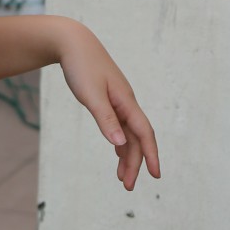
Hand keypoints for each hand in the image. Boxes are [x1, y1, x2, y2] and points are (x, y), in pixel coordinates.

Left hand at [57, 24, 159, 191]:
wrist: (74, 42)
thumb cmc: (81, 67)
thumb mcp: (91, 94)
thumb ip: (105, 118)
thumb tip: (120, 143)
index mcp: (126, 101)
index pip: (144, 133)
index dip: (151, 154)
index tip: (155, 175)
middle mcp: (126, 103)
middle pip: (137, 137)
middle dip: (136, 162)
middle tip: (128, 186)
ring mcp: (118, 101)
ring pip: (128, 133)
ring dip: (127, 155)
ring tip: (123, 178)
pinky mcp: (109, 99)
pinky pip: (120, 126)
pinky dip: (120, 142)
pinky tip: (118, 152)